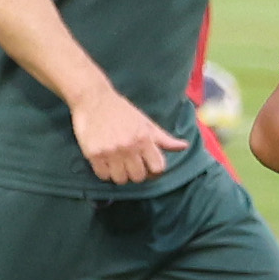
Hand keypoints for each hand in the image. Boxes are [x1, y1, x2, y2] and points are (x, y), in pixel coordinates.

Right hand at [71, 85, 187, 184]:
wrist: (93, 100)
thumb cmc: (122, 111)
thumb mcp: (146, 123)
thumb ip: (164, 139)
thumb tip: (184, 146)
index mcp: (145, 139)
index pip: (157, 168)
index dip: (154, 171)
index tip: (148, 167)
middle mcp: (129, 146)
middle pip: (139, 177)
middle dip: (136, 173)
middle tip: (130, 165)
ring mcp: (111, 151)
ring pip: (121, 179)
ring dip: (120, 174)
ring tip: (117, 164)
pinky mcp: (94, 154)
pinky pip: (103, 176)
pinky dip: (105, 172)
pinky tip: (105, 162)